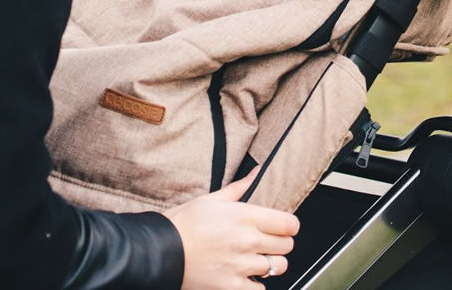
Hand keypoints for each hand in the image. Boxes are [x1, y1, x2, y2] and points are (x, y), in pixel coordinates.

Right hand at [165, 170, 298, 288]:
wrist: (162, 250)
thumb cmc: (185, 223)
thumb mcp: (213, 199)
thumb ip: (240, 187)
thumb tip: (258, 172)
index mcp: (244, 216)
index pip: (288, 224)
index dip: (289, 225)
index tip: (284, 226)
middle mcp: (247, 240)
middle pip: (286, 246)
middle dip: (280, 243)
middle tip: (268, 241)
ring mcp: (241, 266)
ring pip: (277, 267)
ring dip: (270, 263)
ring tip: (257, 258)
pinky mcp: (232, 286)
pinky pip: (260, 289)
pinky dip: (256, 283)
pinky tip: (246, 274)